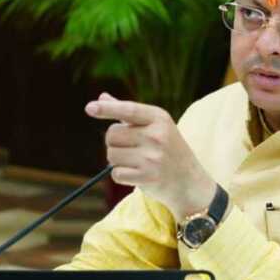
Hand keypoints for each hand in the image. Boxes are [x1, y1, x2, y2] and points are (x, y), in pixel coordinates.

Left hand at [85, 93, 216, 221]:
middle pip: (112, 135)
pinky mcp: (147, 177)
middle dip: (115, 143)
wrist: (189, 181)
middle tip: (133, 148)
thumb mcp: (155, 126)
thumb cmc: (168, 149)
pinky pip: (116, 173)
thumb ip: (128, 113)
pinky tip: (137, 174)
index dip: (108, 109)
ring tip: (137, 162)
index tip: (89, 108)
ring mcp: (153, 157)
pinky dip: (121, 175)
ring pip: (111, 155)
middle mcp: (157, 135)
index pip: (128, 110)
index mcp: (159, 118)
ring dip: (117, 160)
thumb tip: (101, 98)